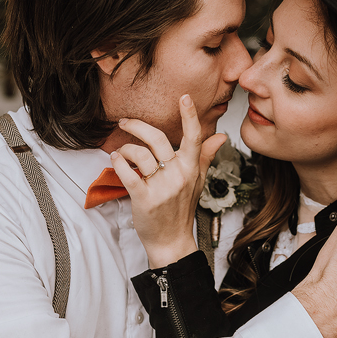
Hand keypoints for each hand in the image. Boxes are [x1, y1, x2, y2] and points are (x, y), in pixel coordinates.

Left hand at [111, 95, 226, 267]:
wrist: (171, 240)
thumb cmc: (181, 209)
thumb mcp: (197, 181)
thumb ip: (205, 155)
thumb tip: (221, 136)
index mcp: (191, 168)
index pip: (193, 137)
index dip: (189, 116)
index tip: (184, 97)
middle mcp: (178, 176)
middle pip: (158, 139)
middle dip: (137, 126)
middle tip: (125, 122)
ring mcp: (161, 188)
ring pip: (139, 154)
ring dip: (125, 149)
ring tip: (121, 152)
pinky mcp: (144, 199)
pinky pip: (127, 174)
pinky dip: (118, 163)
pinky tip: (116, 160)